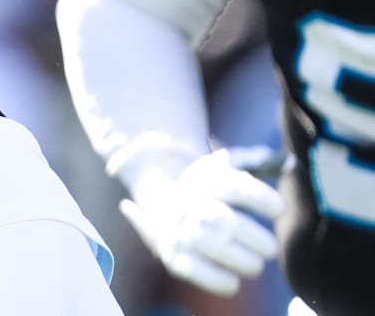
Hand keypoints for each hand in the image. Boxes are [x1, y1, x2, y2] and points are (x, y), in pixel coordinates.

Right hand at [119, 147, 285, 294]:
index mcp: (205, 179)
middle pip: (223, 220)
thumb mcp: (224, 165)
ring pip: (208, 244)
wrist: (156, 193)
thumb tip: (289, 162)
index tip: (279, 209)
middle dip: (253, 237)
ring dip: (238, 258)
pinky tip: (233, 283)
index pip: (234, 187)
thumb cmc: (208, 185)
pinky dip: (212, 278)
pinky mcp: (169, 250)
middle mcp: (189, 202)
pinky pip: (189, 267)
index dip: (259, 198)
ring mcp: (177, 226)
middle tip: (270, 247)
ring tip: (256, 265)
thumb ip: (256, 163)